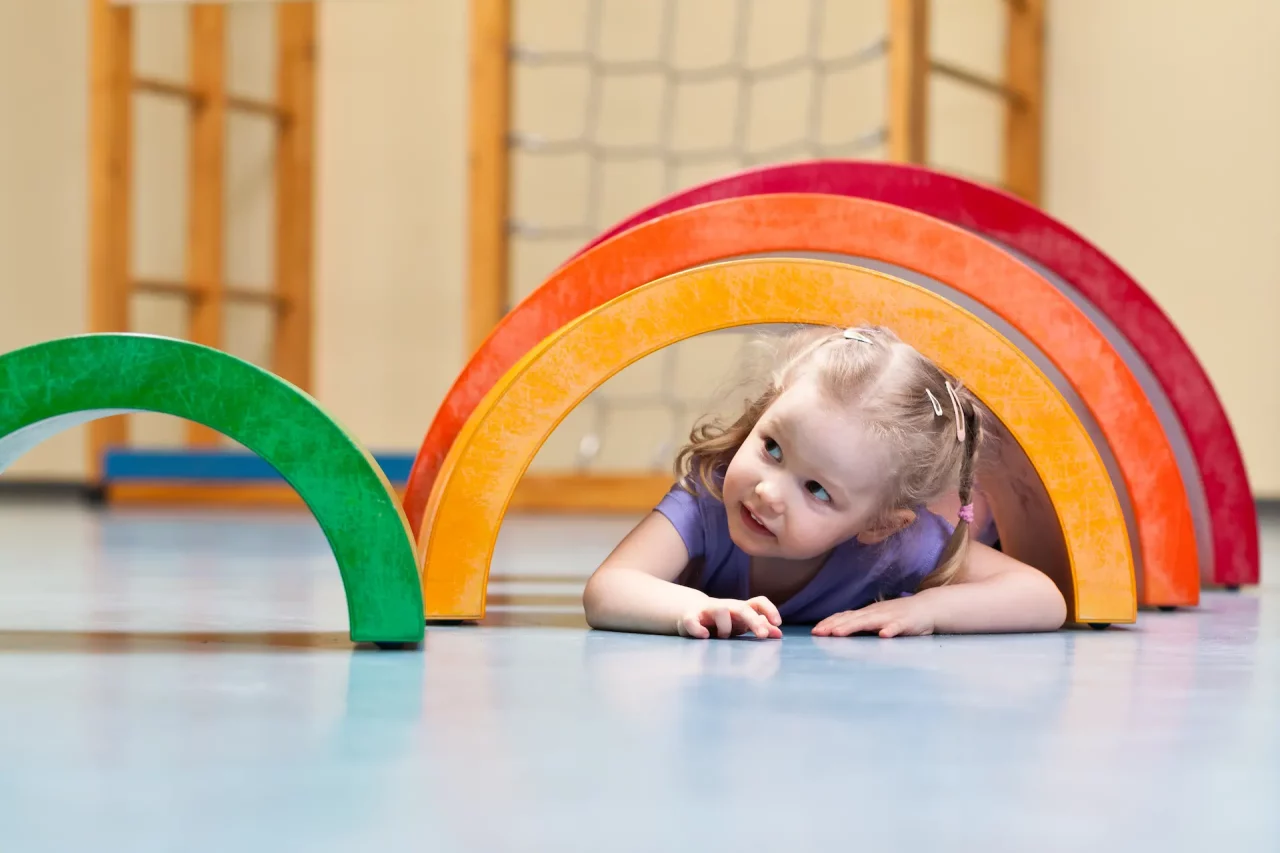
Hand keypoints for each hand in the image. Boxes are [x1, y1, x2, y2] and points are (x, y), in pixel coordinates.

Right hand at [677, 596, 782, 639]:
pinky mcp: (690, 617)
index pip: (758, 602)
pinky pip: (692, 620)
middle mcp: (726, 607)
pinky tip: (705, 636)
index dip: (770, 609)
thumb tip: (779, 634)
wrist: (690, 612)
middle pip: (742, 608)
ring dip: (725, 627)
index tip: (778, 622)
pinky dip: (698, 629)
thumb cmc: (723, 621)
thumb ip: (760, 627)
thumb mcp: (741, 623)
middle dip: (754, 621)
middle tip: (763, 635)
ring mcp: (707, 611)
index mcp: (740, 608)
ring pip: (720, 609)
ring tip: (724, 637)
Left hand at [811, 595, 934, 637]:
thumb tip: (837, 629)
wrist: (928, 608)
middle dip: (834, 626)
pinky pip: (897, 627)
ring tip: (838, 633)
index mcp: (867, 613)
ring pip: (869, 621)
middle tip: (818, 633)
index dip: (829, 623)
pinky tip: (883, 635)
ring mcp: (890, 617)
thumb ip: (860, 623)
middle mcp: (875, 613)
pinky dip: (890, 630)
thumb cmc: (899, 615)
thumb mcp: (876, 618)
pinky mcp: (906, 623)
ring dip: (853, 626)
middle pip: (852, 618)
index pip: (844, 616)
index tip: (814, 631)